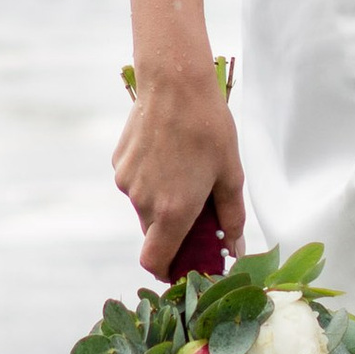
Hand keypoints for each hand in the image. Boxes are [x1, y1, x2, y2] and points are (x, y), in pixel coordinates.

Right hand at [113, 68, 245, 277]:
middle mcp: (143, 202)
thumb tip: (235, 249)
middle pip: (154, 235)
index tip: (184, 264)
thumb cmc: (208, 127)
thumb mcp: (230, 174)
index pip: (155, 263)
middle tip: (198, 209)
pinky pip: (134, 184)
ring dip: (162, 202)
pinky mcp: (119, 163)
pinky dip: (150, 180)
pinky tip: (168, 153)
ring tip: (185, 170)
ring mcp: (127, 182)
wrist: (174, 82)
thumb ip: (231, 217)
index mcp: (173, 211)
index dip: (167, 271)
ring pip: (144, 208)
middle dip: (173, 231)